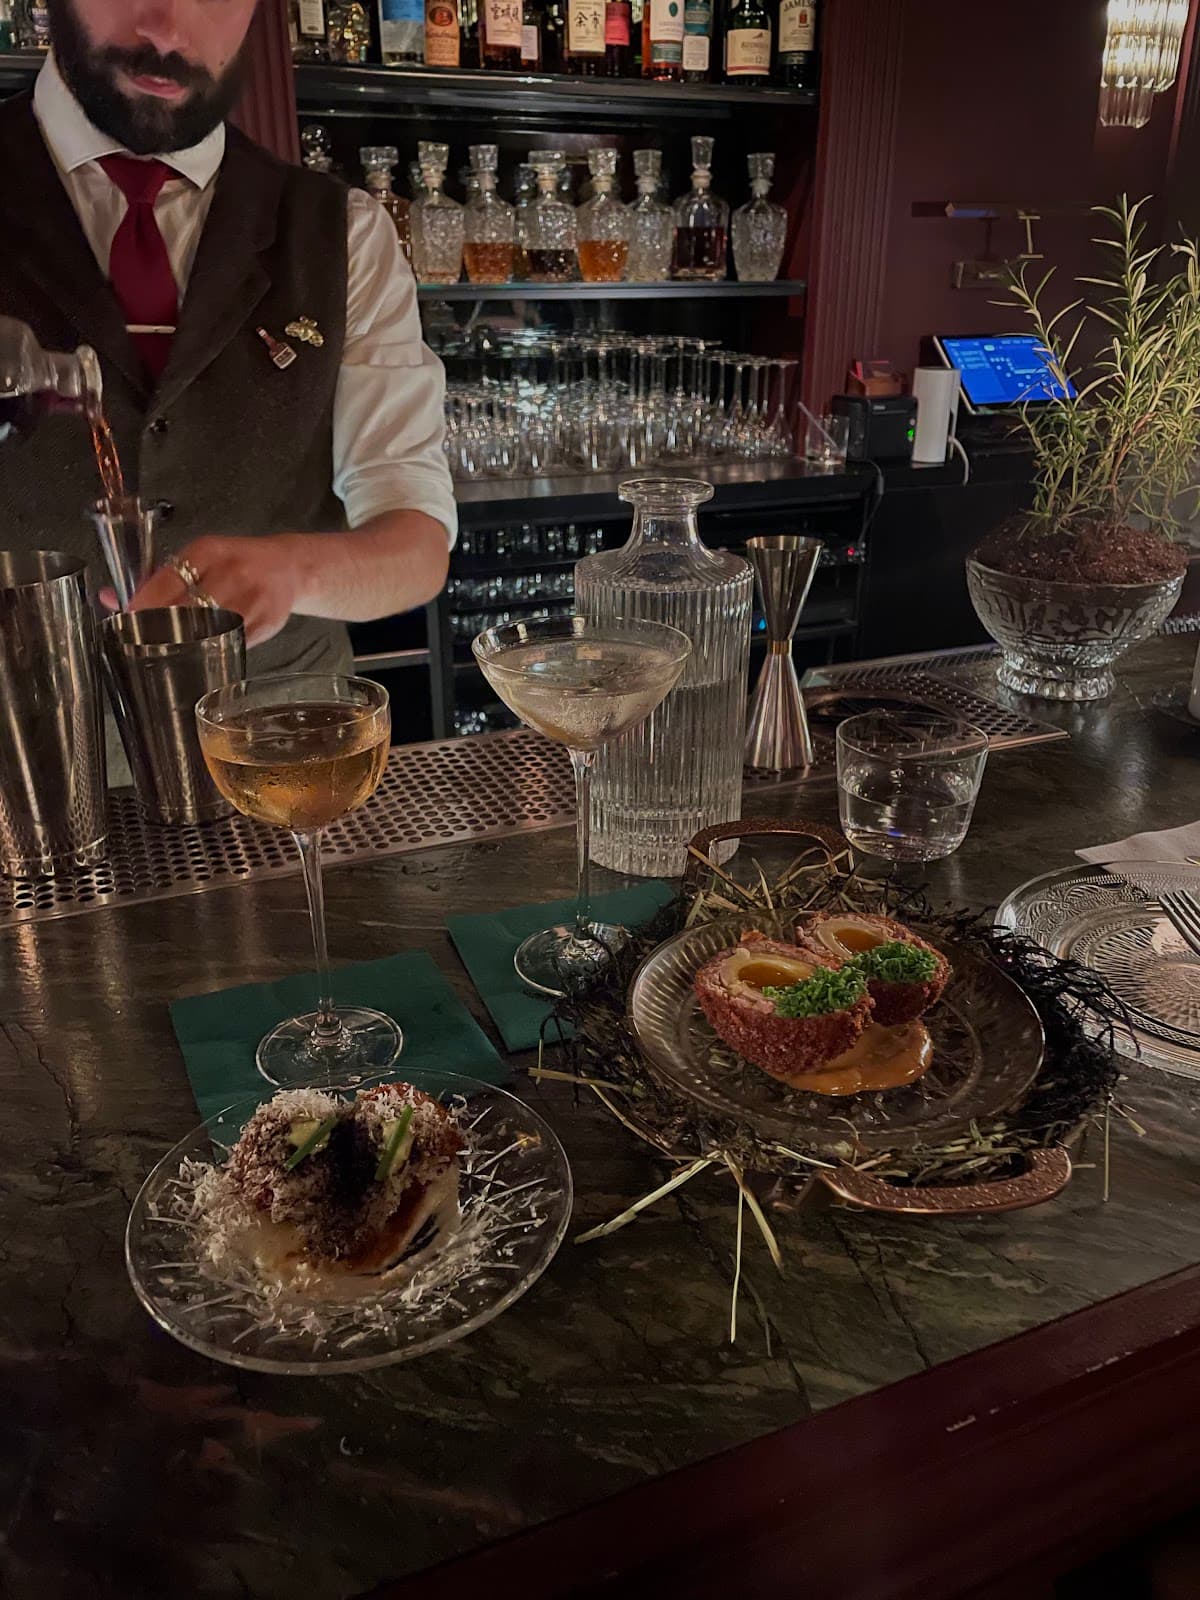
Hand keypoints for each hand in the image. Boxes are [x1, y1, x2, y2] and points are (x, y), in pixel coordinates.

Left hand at [126, 535, 306, 647]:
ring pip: (208, 630)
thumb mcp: (199, 559)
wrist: (288, 568)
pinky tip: (203, 652)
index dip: (143, 605)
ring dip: (186, 643)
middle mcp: (232, 572)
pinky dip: (214, 650)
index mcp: (209, 551)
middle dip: (161, 628)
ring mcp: (252, 598)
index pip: (167, 580)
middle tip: (146, 641)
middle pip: (186, 609)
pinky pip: (231, 643)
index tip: (128, 620)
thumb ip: (156, 579)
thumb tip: (108, 598)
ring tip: (172, 650)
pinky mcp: (266, 622)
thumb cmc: (236, 564)